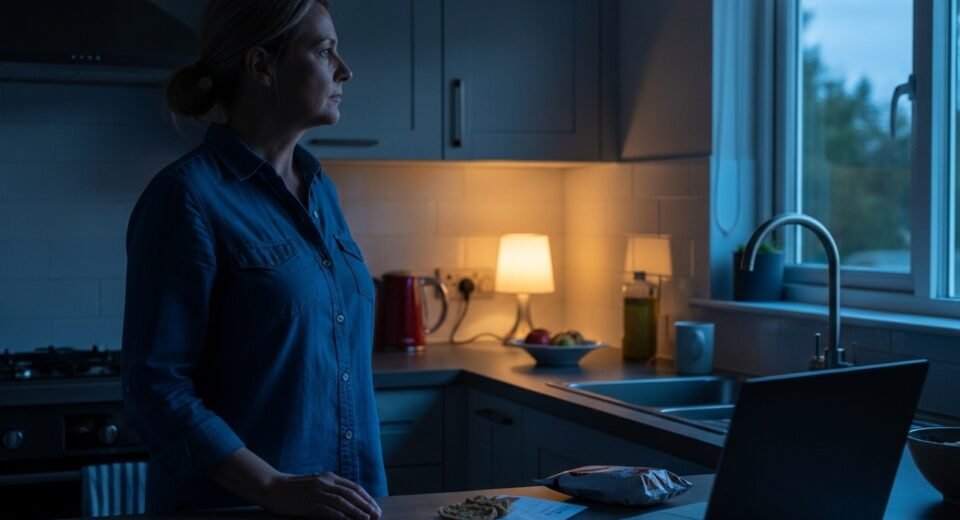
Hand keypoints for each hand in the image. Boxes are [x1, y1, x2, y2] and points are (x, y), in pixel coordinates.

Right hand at [259, 471, 381, 518]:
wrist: (272, 487)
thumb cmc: (293, 488)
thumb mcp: (315, 483)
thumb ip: (330, 488)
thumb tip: (348, 499)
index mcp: (328, 477)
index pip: (353, 487)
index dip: (366, 497)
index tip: (375, 507)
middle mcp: (325, 482)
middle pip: (351, 494)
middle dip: (366, 505)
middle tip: (377, 515)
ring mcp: (317, 492)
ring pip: (343, 502)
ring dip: (357, 511)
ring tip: (367, 519)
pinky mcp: (309, 503)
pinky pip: (328, 510)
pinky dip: (341, 516)